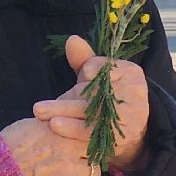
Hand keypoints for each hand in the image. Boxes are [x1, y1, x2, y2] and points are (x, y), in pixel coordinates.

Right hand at [0, 108, 96, 175]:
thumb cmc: (11, 147)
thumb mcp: (33, 125)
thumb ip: (55, 123)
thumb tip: (68, 119)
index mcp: (63, 136)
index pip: (90, 137)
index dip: (84, 139)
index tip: (79, 142)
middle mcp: (70, 157)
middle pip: (93, 156)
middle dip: (85, 157)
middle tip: (74, 158)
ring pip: (91, 175)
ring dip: (82, 173)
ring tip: (67, 172)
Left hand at [40, 35, 150, 173]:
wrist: (124, 126)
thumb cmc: (103, 94)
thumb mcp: (94, 75)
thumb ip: (83, 58)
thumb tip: (72, 40)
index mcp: (130, 72)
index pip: (109, 67)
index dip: (96, 69)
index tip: (86, 73)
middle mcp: (134, 94)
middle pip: (97, 92)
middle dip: (70, 96)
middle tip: (40, 103)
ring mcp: (130, 118)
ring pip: (91, 112)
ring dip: (64, 112)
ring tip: (41, 112)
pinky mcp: (121, 135)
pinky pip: (94, 131)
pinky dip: (73, 128)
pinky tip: (55, 125)